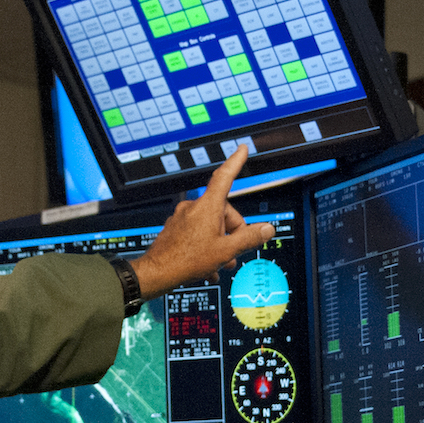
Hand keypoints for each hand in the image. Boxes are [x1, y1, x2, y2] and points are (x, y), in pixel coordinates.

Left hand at [129, 146, 275, 300]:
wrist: (157, 273)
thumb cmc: (186, 260)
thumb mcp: (226, 250)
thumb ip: (249, 238)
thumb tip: (266, 229)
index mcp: (208, 207)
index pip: (225, 177)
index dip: (235, 162)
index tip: (241, 149)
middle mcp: (193, 208)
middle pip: (222, 212)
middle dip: (231, 232)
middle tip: (232, 252)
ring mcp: (182, 218)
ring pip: (209, 226)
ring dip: (219, 244)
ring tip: (219, 264)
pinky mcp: (174, 230)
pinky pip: (196, 234)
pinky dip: (205, 248)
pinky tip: (207, 267)